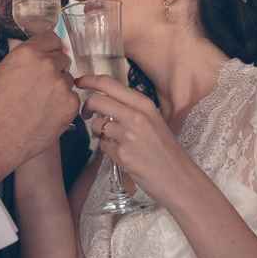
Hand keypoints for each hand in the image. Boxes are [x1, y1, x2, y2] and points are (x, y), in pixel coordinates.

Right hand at [0, 32, 77, 185]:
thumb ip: (18, 61)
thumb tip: (30, 58)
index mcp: (27, 53)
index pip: (52, 38)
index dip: (49, 48)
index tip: (48, 54)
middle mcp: (48, 65)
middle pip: (62, 59)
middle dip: (53, 69)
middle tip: (40, 84)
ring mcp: (61, 86)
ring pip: (68, 80)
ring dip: (58, 88)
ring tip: (39, 103)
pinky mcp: (70, 107)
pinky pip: (72, 99)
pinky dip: (63, 106)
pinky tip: (45, 115)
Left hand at [77, 75, 193, 203]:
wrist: (178, 177)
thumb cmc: (166, 149)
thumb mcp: (153, 120)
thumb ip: (131, 108)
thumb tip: (105, 98)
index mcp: (144, 104)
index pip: (109, 83)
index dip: (89, 80)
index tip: (78, 82)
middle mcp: (136, 115)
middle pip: (96, 100)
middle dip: (86, 107)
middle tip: (86, 113)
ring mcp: (128, 135)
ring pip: (96, 125)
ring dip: (98, 132)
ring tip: (113, 139)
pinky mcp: (122, 154)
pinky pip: (102, 146)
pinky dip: (107, 149)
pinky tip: (121, 154)